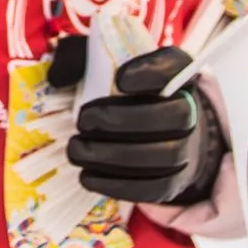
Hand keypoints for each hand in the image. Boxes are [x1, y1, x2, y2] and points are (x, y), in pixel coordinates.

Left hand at [67, 47, 223, 205]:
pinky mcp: (173, 182)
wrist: (150, 132)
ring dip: (115, 156)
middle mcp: (190, 109)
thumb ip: (78, 58)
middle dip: (125, 120)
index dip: (151, 73)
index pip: (176, 66)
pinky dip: (118, 184)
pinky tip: (87, 175)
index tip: (120, 79)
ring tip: (77, 150)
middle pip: (177, 116)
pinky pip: (155, 188)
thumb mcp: (98, 62)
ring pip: (166, 156)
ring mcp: (187, 148)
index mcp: (176, 72)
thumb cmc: (118, 92)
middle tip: (83, 121)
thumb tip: (58, 78)